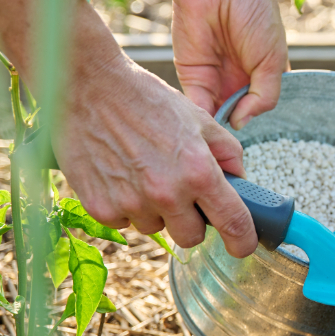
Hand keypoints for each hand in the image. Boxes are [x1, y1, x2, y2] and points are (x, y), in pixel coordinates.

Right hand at [54, 51, 258, 257]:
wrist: (90, 89)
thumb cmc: (147, 100)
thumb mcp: (200, 119)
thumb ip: (227, 153)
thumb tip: (240, 180)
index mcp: (198, 171)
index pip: (232, 221)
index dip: (243, 240)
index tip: (244, 246)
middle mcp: (167, 193)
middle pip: (192, 236)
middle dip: (193, 220)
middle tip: (184, 193)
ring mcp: (131, 203)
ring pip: (156, 228)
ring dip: (157, 210)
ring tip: (147, 173)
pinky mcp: (100, 207)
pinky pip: (124, 222)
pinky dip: (127, 205)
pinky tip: (122, 175)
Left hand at [171, 0, 288, 128]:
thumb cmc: (254, 14)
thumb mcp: (272, 59)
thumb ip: (265, 95)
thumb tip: (242, 123)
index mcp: (265, 71)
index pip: (265, 103)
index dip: (262, 114)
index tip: (263, 126)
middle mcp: (241, 78)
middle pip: (242, 113)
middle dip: (240, 123)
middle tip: (239, 132)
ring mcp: (217, 79)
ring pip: (220, 113)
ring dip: (221, 124)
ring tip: (224, 130)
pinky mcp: (194, 77)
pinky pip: (199, 104)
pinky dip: (204, 117)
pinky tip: (210, 123)